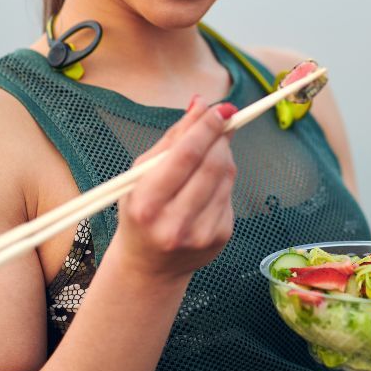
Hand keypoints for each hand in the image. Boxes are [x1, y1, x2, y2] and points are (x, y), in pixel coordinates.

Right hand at [110, 95, 237, 281]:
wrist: (148, 266)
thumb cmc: (141, 211)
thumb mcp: (142, 173)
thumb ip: (174, 137)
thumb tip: (202, 104)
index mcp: (147, 203)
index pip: (186, 156)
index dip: (207, 128)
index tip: (221, 109)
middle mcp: (174, 223)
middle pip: (212, 165)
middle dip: (220, 136)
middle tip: (224, 119)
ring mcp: (201, 234)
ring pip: (226, 177)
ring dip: (224, 154)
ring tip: (213, 148)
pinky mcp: (220, 238)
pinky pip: (229, 194)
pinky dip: (223, 179)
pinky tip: (208, 182)